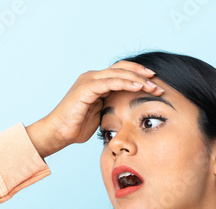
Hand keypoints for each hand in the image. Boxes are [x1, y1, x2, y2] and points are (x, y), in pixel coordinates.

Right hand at [26, 61, 164, 157]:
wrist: (58, 133)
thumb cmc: (76, 127)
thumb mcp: (99, 115)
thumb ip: (110, 107)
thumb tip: (127, 110)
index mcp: (96, 82)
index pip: (121, 72)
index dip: (138, 75)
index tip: (154, 82)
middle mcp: (92, 77)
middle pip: (122, 68)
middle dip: (142, 73)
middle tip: (158, 81)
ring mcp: (88, 81)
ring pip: (118, 73)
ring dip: (137, 78)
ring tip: (152, 85)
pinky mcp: (85, 88)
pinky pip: (109, 82)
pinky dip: (124, 83)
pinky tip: (137, 86)